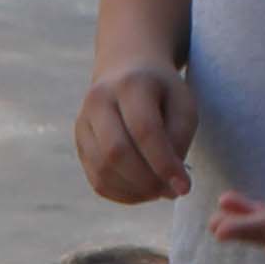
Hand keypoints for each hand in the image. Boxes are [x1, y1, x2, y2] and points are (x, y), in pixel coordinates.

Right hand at [75, 57, 194, 207]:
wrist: (126, 69)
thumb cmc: (162, 92)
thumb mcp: (183, 104)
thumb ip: (180, 138)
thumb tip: (169, 181)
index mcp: (131, 84)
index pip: (144, 130)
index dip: (164, 164)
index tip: (184, 187)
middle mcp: (99, 100)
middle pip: (116, 152)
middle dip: (147, 181)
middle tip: (172, 192)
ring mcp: (83, 122)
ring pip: (103, 171)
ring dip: (135, 192)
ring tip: (158, 191)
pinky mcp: (79, 143)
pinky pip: (97, 180)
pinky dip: (122, 194)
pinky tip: (142, 191)